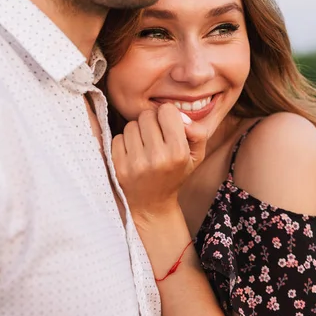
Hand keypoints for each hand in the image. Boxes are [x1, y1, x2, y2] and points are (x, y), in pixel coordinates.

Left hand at [112, 103, 207, 223]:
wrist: (151, 205)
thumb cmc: (174, 175)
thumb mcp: (196, 156)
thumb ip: (198, 132)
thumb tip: (181, 116)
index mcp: (178, 152)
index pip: (167, 111)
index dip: (167, 116)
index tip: (167, 126)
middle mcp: (157, 157)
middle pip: (147, 115)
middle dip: (151, 123)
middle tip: (154, 138)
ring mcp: (136, 163)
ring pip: (131, 125)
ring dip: (136, 132)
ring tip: (143, 147)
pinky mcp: (118, 166)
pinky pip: (118, 138)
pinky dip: (124, 143)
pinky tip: (132, 155)